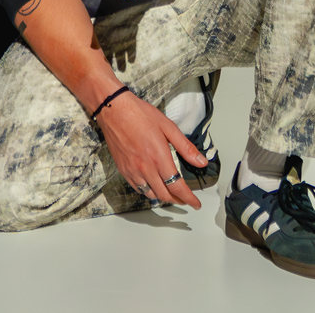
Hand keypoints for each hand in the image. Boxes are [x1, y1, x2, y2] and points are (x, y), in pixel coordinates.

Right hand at [95, 91, 206, 208]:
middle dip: (178, 200)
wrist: (113, 110)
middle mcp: (145, 168)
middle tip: (185, 200)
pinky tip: (152, 187)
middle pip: (164, 194)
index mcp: (159, 158)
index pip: (177, 187)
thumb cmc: (139, 114)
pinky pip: (137, 188)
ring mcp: (132, 170)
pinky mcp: (122, 169)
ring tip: (170, 194)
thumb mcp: (168, 127)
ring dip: (162, 197)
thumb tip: (201, 162)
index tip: (195, 204)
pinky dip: (147, 191)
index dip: (188, 198)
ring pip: (150, 194)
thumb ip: (185, 147)